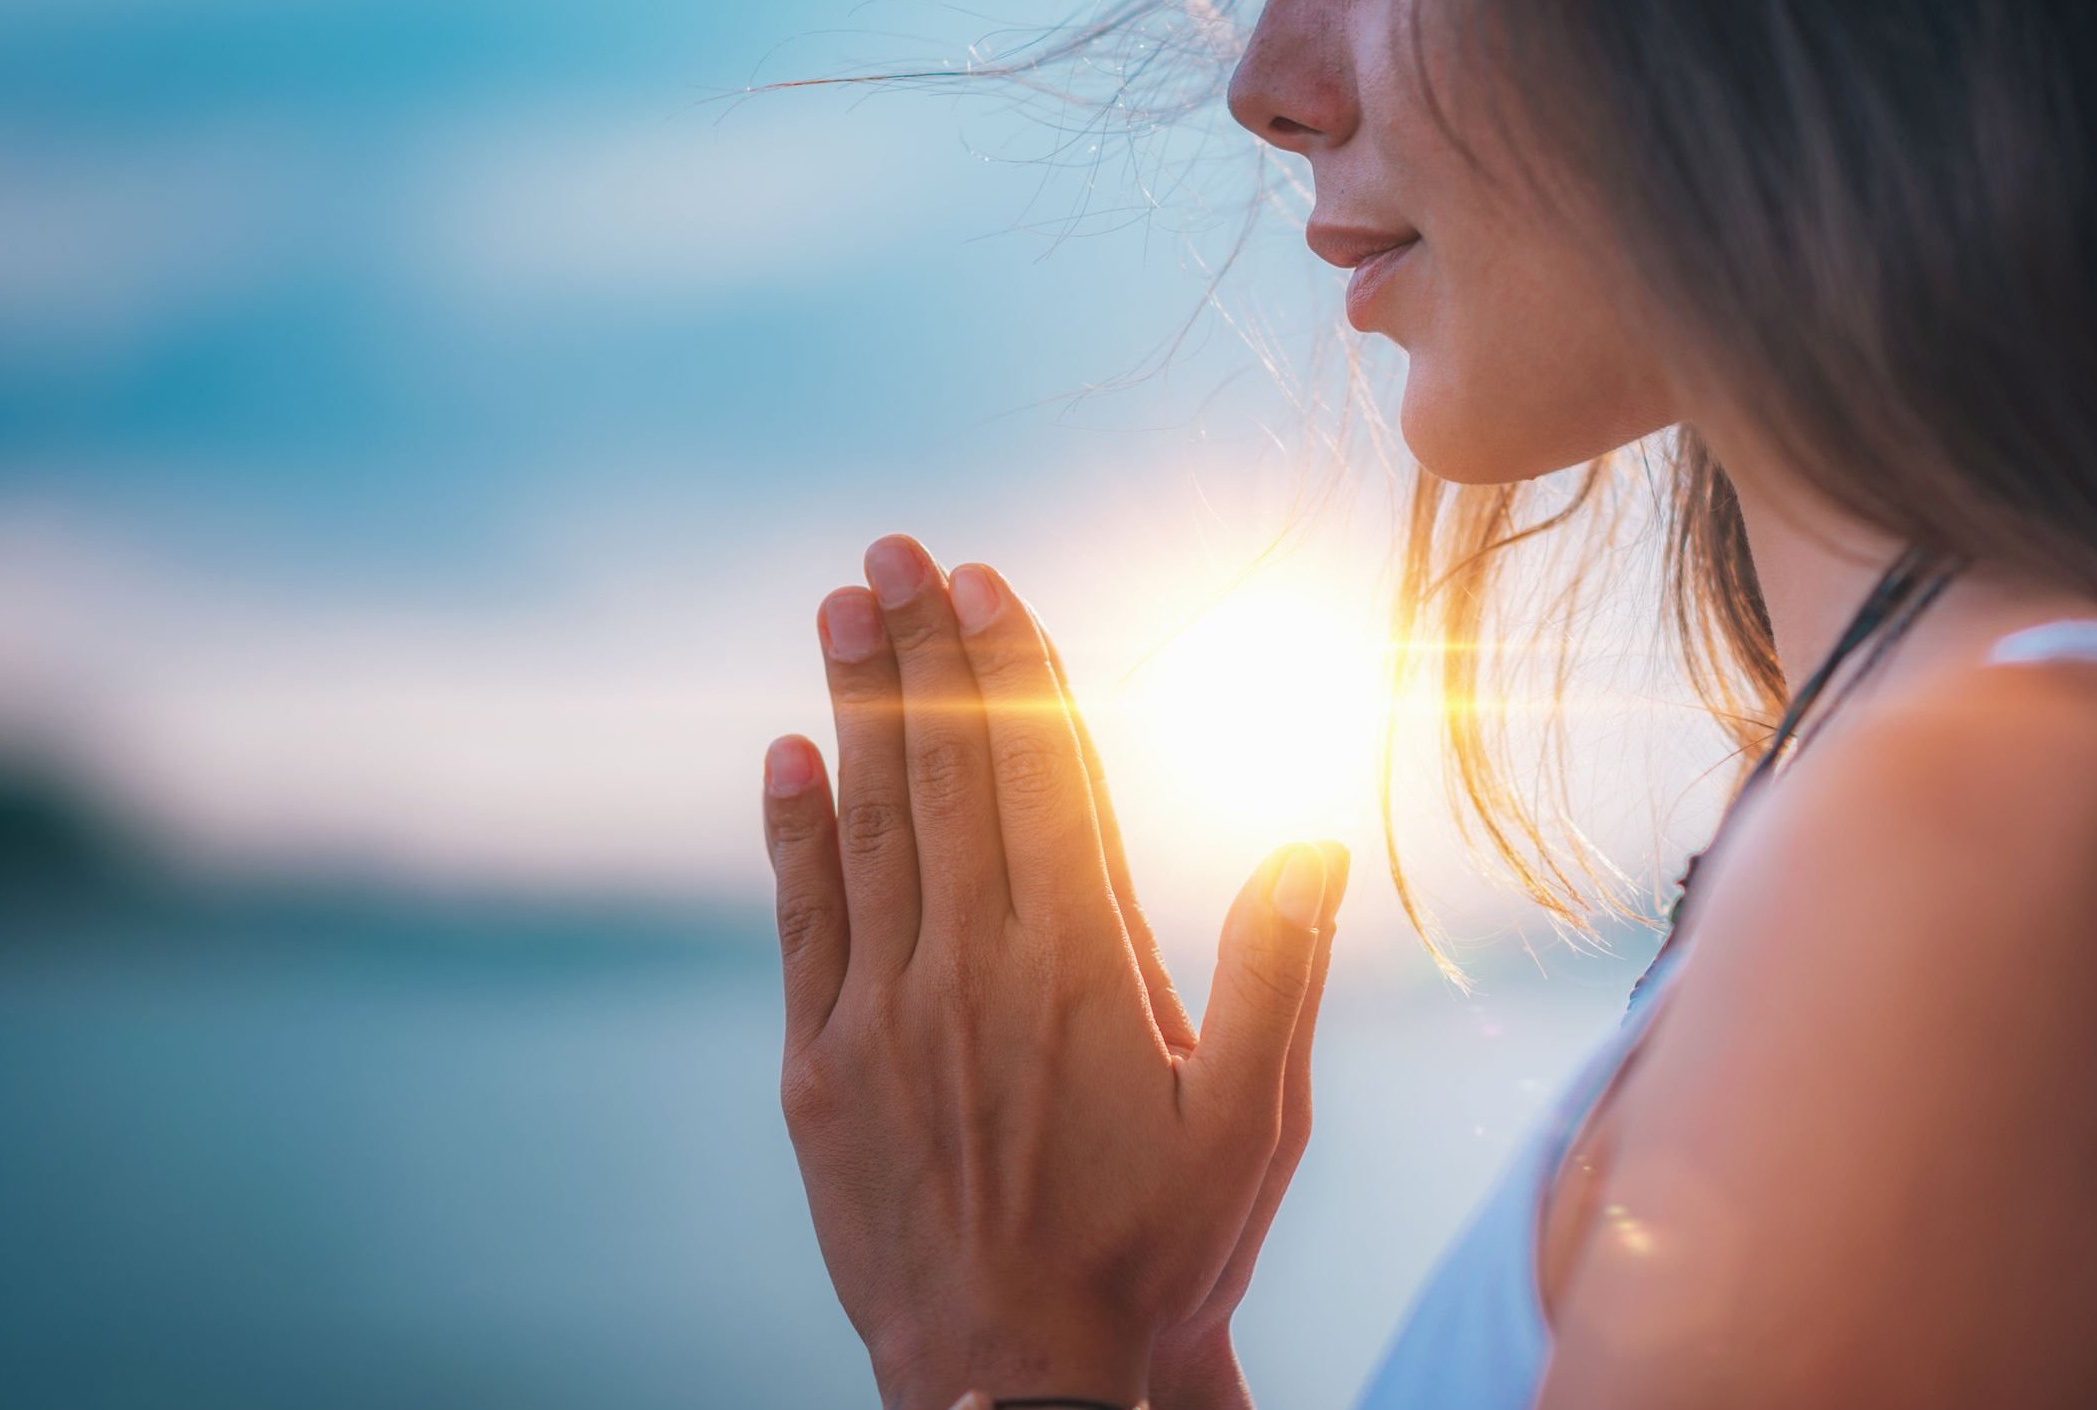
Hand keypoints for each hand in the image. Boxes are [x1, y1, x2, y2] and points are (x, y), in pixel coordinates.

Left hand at [760, 535, 1346, 1409]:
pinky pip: (804, 922)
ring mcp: (887, 1012)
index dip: (1012, 667)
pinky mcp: (821, 1067)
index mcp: (1083, 963)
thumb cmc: (1156, 1255)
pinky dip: (794, 833)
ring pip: (872, 826)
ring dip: (855, 709)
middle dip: (921, 652)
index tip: (985, 579)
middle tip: (891, 551)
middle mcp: (976, 965)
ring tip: (841, 610)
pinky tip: (784, 756)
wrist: (1020, 1383)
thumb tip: (1312, 835)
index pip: (1043, 775)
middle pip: (947, 773)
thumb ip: (1278, 969)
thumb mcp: (1254, 1122)